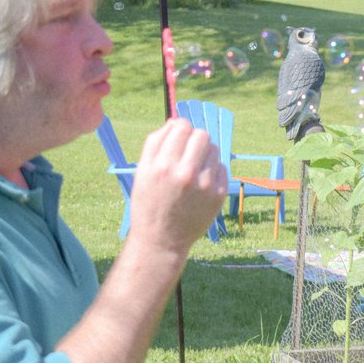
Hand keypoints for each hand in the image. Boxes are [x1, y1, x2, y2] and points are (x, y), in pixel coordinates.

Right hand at [127, 119, 227, 254]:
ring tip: (192, 170)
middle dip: (194, 139)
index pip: (182, 126)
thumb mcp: (142, 172)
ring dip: (204, 155)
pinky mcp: (219, 195)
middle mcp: (185, 174)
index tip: (178, 139)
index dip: (180, 129)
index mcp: (162, 165)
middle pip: (202, 134)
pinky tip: (200, 185)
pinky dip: (212, 171)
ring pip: (214, 150)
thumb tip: (176, 121)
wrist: (162, 241)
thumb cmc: (149, 203)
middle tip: (187, 153)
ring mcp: (205, 185)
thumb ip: (156, 142)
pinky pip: (221, 167)